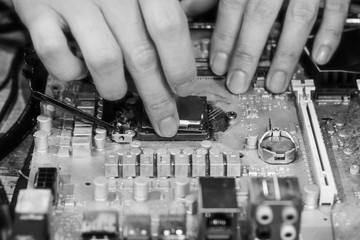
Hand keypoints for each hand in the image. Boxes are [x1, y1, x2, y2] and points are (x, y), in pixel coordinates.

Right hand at [12, 0, 196, 136]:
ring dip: (115, 88)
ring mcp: (72, 1)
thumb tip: (181, 55)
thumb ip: (161, 11)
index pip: (168, 27)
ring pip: (104, 59)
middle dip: (157, 97)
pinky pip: (55, 53)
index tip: (184, 89)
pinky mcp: (37, 9)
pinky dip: (69, 71)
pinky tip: (78, 70)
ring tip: (117, 91)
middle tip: (164, 118)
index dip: (180, 64)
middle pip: (141, 53)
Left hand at [209, 0, 349, 93]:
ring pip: (298, 18)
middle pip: (261, 16)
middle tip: (238, 83)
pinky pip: (336, 8)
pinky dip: (329, 33)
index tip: (218, 65)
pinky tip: (318, 57)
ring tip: (275, 83)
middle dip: (248, 54)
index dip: (224, 37)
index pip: (233, 5)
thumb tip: (189, 8)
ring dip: (285, 54)